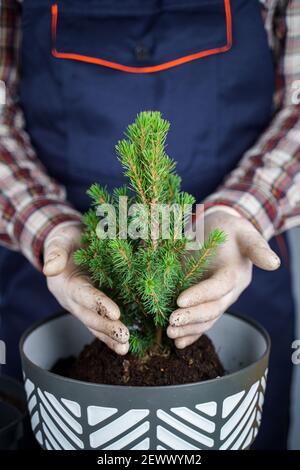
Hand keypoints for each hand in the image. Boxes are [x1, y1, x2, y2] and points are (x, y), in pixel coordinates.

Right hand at [43, 223, 128, 354]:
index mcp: (66, 283)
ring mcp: (83, 305)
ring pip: (95, 325)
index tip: (115, 312)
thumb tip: (50, 268)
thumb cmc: (67, 240)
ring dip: (109, 337)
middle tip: (124, 336)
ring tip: (125, 348)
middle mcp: (73, 299)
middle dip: (106, 327)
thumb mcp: (60, 240)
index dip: (98, 304)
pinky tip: (126, 345)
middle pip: (89, 316)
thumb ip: (55, 252)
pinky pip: (101, 323)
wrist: (70, 243)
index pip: (83, 295)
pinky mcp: (94, 306)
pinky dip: (111, 336)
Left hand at [167, 210, 280, 348]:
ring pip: (206, 319)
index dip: (200, 295)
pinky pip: (201, 323)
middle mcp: (228, 292)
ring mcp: (217, 300)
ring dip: (188, 329)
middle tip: (172, 321)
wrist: (221, 234)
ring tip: (170, 333)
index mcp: (235, 274)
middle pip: (212, 308)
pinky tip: (178, 344)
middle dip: (192, 317)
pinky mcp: (205, 302)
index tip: (180, 300)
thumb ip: (256, 247)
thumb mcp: (243, 232)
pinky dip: (190, 334)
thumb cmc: (229, 230)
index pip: (218, 287)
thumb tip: (274, 264)